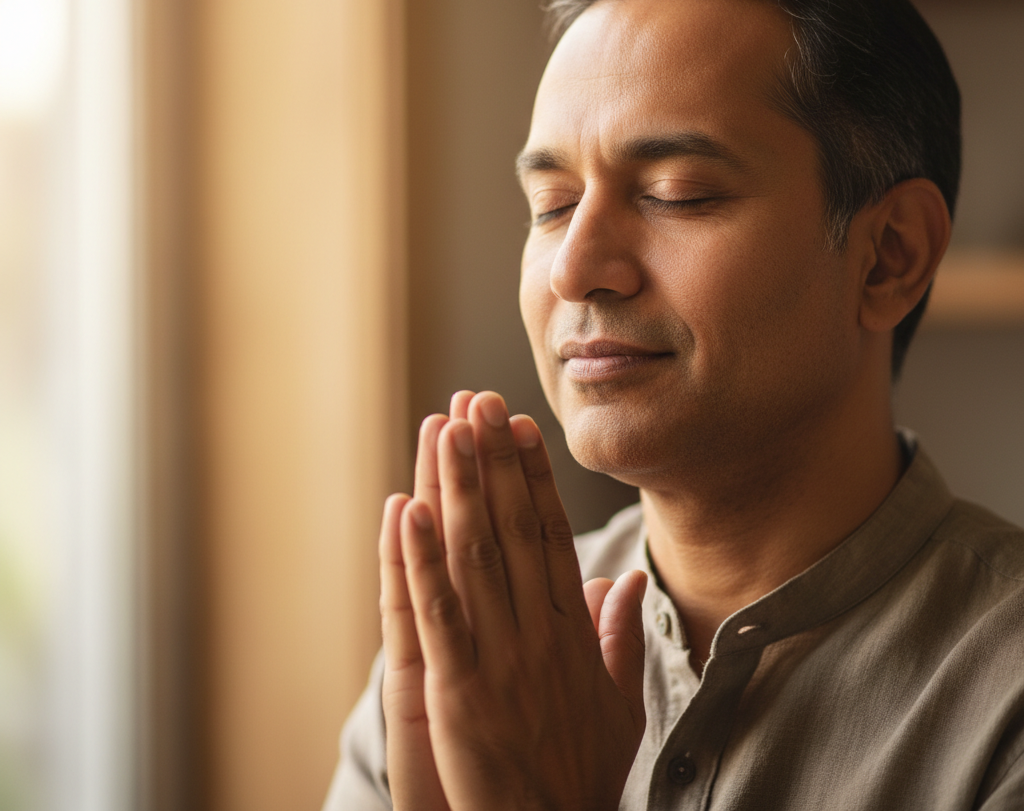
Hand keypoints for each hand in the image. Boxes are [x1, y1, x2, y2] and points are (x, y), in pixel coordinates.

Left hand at [397, 391, 647, 810]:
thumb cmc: (581, 776)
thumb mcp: (619, 706)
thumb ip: (618, 638)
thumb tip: (623, 580)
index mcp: (570, 632)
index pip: (551, 535)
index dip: (533, 477)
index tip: (522, 427)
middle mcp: (537, 633)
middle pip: (512, 529)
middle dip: (495, 460)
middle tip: (480, 399)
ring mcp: (497, 659)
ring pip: (475, 555)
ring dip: (460, 487)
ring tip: (448, 428)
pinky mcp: (457, 691)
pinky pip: (436, 614)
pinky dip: (419, 560)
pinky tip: (407, 508)